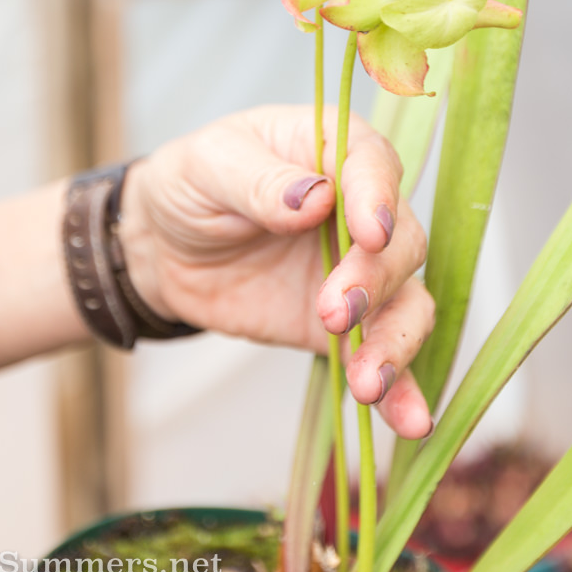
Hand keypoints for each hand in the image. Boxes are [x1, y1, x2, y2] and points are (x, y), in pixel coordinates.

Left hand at [119, 105, 433, 439]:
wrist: (162, 248)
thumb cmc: (191, 184)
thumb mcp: (208, 165)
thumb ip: (259, 180)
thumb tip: (314, 198)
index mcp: (333, 151)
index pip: (373, 165)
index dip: (378, 197)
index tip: (368, 233)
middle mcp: (361, 210)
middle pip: (401, 241)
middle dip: (376, 279)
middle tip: (335, 310)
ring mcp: (360, 271)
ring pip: (407, 301)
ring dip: (397, 341)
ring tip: (367, 381)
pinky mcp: (345, 325)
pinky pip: (384, 354)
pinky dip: (402, 388)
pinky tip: (409, 421)